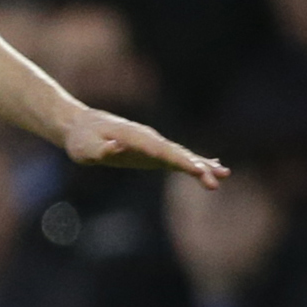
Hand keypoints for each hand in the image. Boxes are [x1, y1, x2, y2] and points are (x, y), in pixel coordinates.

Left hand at [63, 107, 227, 186]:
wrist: (82, 126)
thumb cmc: (82, 140)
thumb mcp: (84, 148)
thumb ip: (99, 149)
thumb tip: (115, 147)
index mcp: (135, 138)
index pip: (161, 151)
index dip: (179, 160)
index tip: (196, 169)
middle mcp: (148, 138)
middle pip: (177, 154)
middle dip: (196, 167)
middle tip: (215, 181)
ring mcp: (152, 144)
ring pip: (181, 154)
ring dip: (202, 164)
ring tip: (225, 174)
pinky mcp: (152, 151)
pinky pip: (177, 156)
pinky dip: (195, 161)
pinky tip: (213, 167)